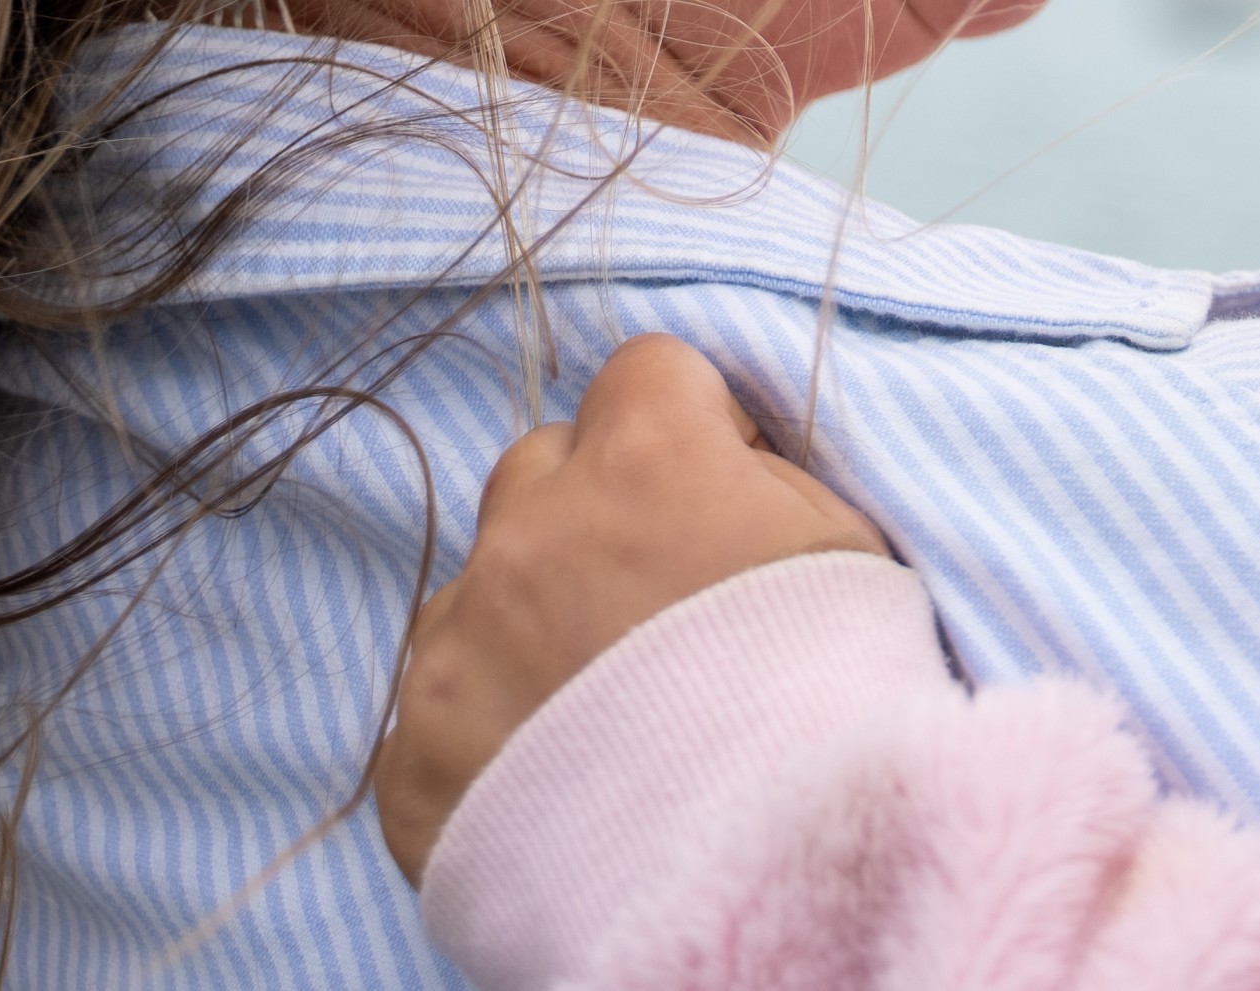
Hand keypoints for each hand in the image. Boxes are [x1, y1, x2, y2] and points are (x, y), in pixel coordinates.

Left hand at [374, 334, 896, 879]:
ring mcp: (457, 645)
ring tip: (598, 718)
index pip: (643, 375)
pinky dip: (482, 742)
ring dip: (522, 630)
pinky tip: (550, 785)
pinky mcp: (411, 757)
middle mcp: (530, 535)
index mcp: (644, 463)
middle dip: (585, 518)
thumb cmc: (835, 706)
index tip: (713, 494)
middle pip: (538, 472)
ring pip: (473, 594)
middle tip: (647, 611)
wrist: (761, 883)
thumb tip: (716, 459)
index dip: (685, 431)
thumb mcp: (848, 551)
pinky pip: (432, 716)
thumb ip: (762, 482)